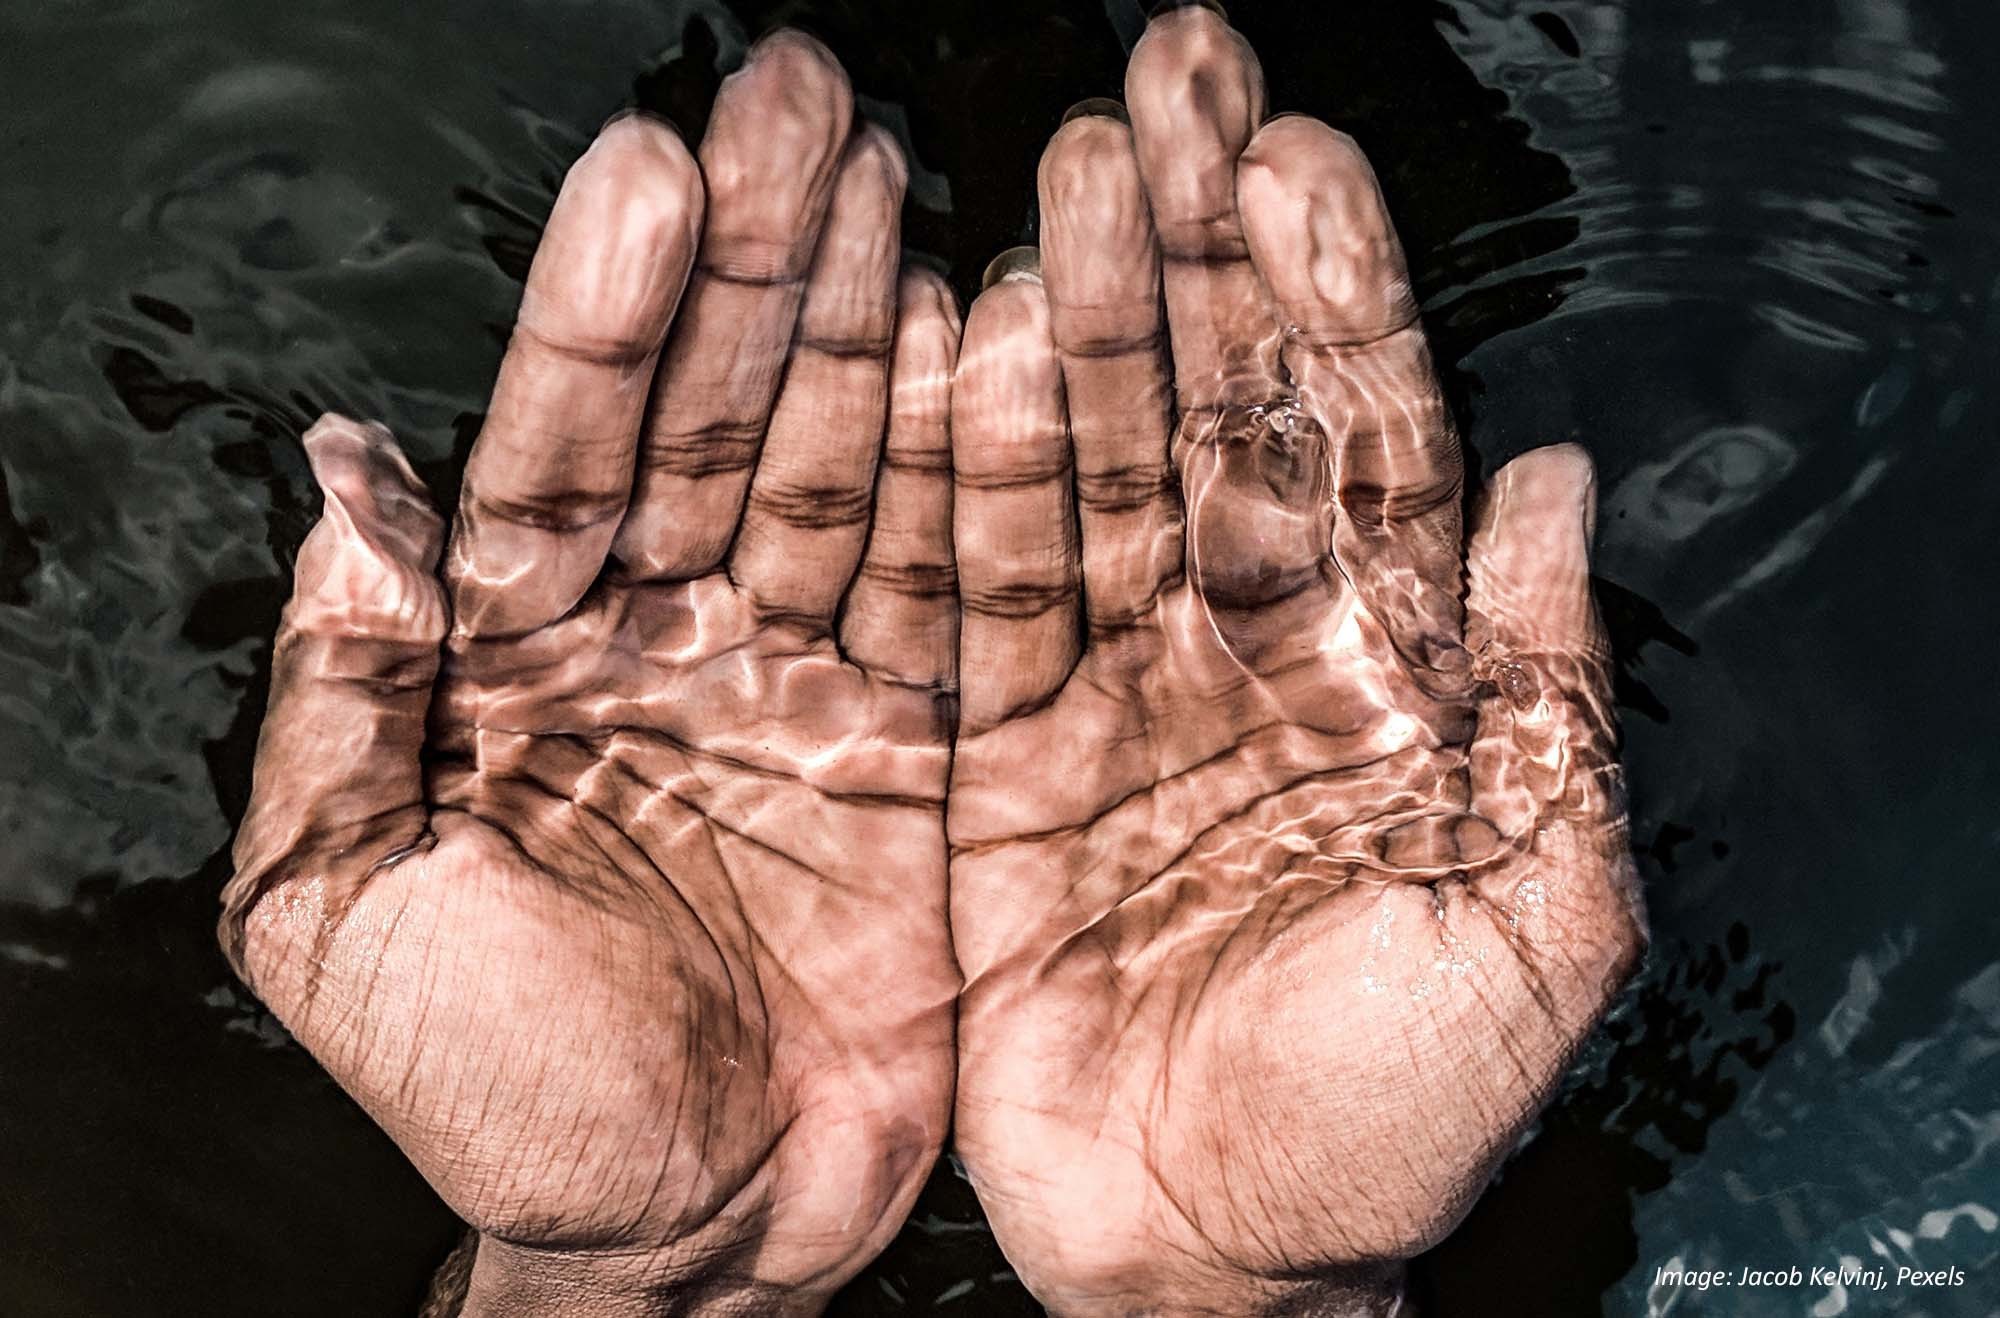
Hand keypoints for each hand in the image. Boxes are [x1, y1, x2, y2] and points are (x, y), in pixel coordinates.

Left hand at [221, 35, 961, 1313]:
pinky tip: (999, 340)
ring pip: (852, 471)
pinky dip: (988, 476)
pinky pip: (966, 591)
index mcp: (522, 662)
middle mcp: (674, 641)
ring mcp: (810, 684)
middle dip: (762, 261)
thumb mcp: (345, 909)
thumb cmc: (503, 1098)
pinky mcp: (931, 747)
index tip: (654, 175)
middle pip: (723, 418)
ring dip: (878, 321)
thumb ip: (340, 693)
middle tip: (803, 99)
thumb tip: (348, 484)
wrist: (690, 1234)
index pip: (561, 450)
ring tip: (902, 172)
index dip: (605, 315)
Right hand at [946, 9, 1644, 1312]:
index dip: (1334, 301)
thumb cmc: (1384, 1122)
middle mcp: (1246, 654)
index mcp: (1388, 681)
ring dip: (1076, 323)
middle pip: (1220, 414)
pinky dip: (960, 473)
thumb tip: (1564, 486)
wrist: (1208, 1253)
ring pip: (1092, 470)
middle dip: (1196, 252)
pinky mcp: (994, 753)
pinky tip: (953, 348)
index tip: (1291, 163)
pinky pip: (975, 588)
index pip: (1370, 447)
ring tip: (1059, 179)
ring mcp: (1112, 692)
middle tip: (1163, 89)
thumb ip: (1549, 703)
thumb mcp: (1531, 927)